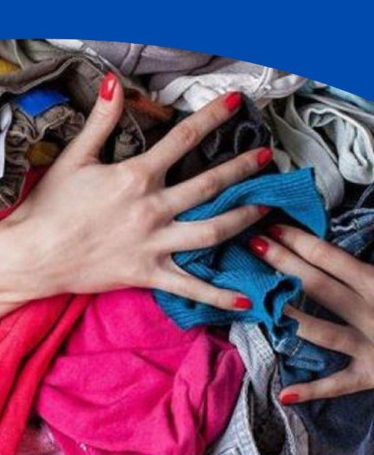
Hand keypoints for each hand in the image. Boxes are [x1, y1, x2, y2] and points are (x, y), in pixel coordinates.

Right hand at [2, 72, 272, 309]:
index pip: (182, 140)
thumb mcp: (74, 157)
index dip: (211, 118)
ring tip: (265, 209)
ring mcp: (154, 244)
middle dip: (242, 168)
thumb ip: (101, 120)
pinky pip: (189, 286)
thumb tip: (114, 82)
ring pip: (212, 231)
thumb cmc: (49, 205)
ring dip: (243, 218)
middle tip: (268, 157)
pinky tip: (244, 298)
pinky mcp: (147, 274)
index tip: (234, 103)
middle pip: (209, 185)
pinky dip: (217, 295)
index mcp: (136, 177)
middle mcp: (152, 209)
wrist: (31, 254)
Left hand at [248, 225, 373, 402]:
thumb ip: (364, 264)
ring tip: (258, 303)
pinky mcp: (372, 375)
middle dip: (283, 264)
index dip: (299, 241)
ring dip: (291, 319)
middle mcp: (372, 313)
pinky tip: (284, 394)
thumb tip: (369, 219)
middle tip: (252, 244)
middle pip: (318, 286)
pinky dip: (314, 390)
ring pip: (322, 331)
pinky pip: (339, 384)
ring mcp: (370, 346)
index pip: (330, 257)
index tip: (271, 227)